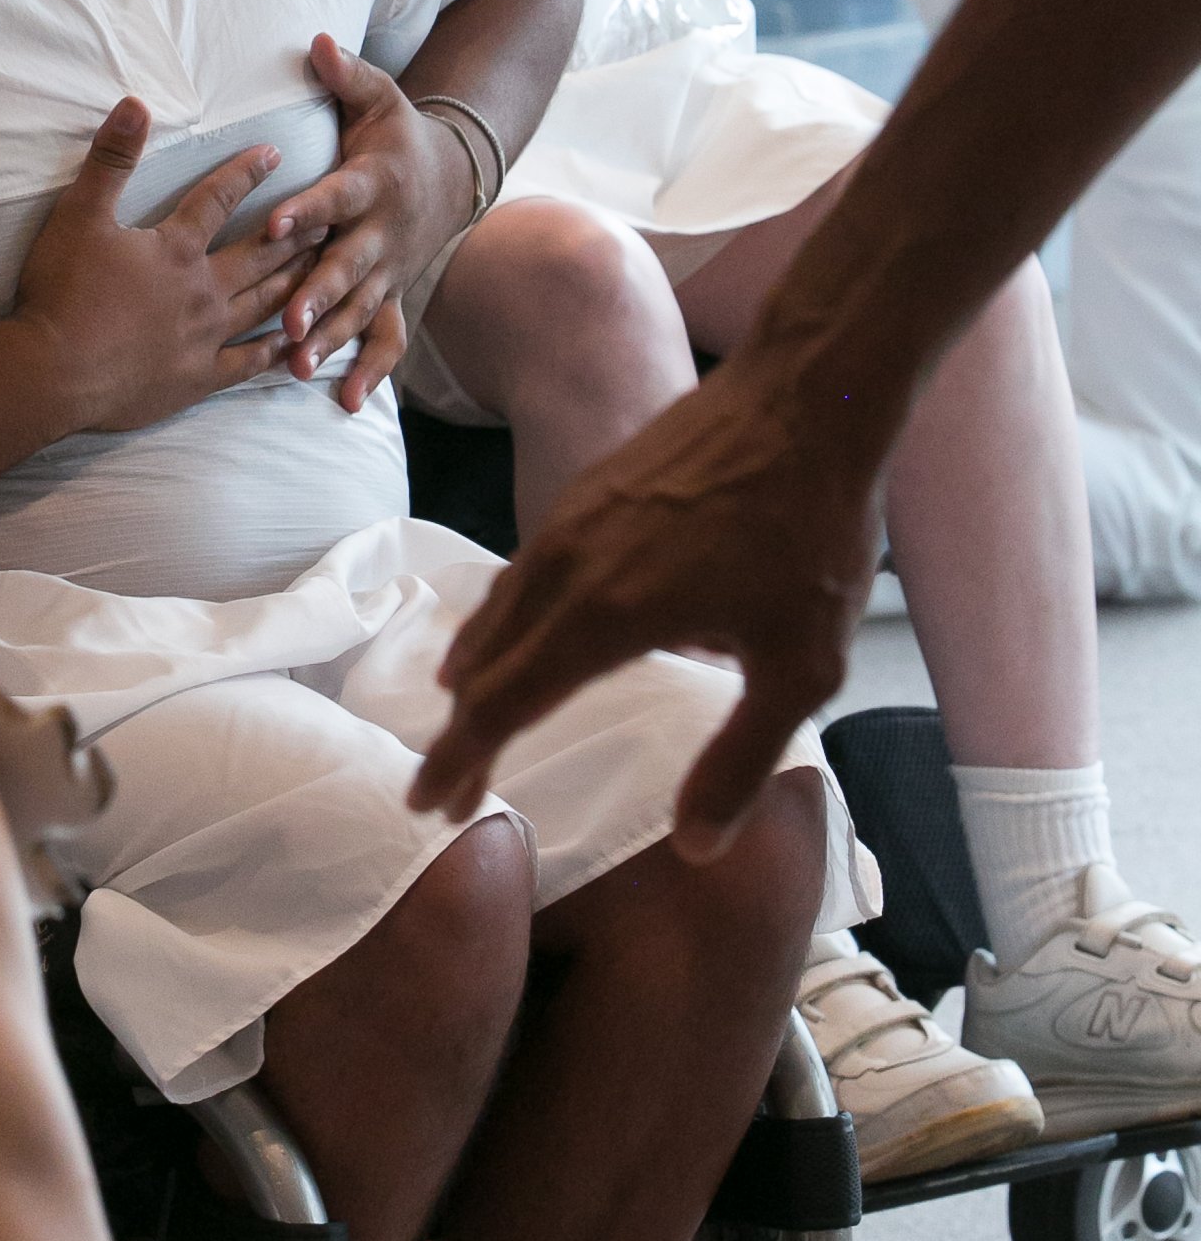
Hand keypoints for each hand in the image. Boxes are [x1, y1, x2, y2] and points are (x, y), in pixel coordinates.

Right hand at [12, 98, 319, 431]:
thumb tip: (136, 103)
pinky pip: (249, 363)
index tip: (277, 153)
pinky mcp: (199, 379)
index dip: (248, 172)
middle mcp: (202, 289)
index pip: (220, 199)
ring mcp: (206, 338)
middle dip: (294, 232)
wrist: (53, 373)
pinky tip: (296, 343)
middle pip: (259, 253)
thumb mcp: (79, 215)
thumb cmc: (62, 293)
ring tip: (323, 266)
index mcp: (176, 248)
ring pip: (265, 303)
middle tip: (328, 216)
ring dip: (295, 281)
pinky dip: (276, 351)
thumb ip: (111, 158)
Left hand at [261, 35, 476, 410]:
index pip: (336, 196)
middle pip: (348, 265)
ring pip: (361, 309)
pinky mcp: (392, 294)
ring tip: (299, 367)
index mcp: (373, 182)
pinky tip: (348, 402)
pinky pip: (387, 337)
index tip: (272, 224)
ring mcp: (390, 270)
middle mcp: (383, 232)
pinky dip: (371, 370)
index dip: (307, 209)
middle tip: (286, 321)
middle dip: (318, 294)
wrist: (452, 174)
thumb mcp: (379, 96)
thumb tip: (316, 39)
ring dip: (333, 339)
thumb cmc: (396, 132)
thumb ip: (346, 73)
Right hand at [409, 340, 883, 850]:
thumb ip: (741, 761)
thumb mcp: (799, 667)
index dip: (463, 760)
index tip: (428, 804)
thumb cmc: (811, 532)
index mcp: (607, 617)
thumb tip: (694, 846)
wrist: (808, 394)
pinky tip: (518, 619)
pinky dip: (501, 612)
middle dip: (460, 730)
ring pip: (500, 605)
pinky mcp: (592, 490)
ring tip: (462, 705)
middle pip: (489, 661)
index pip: (506, 704)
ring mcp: (574, 520)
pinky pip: (522, 567)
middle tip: (443, 785)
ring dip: (476, 665)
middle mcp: (570, 566)